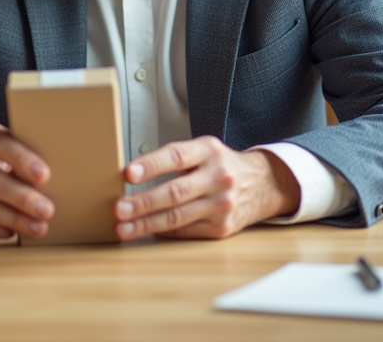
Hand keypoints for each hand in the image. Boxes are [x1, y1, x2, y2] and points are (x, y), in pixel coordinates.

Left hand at [113, 136, 300, 239]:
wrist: (263, 184)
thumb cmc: (223, 165)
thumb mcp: (205, 150)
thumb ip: (175, 158)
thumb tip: (133, 176)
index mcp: (210, 151)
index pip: (177, 156)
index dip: (151, 165)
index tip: (128, 174)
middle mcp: (218, 177)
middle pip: (175, 192)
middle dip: (143, 202)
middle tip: (119, 208)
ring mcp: (222, 204)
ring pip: (177, 217)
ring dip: (146, 223)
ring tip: (124, 227)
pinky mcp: (222, 227)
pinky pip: (186, 231)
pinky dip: (163, 232)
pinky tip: (146, 231)